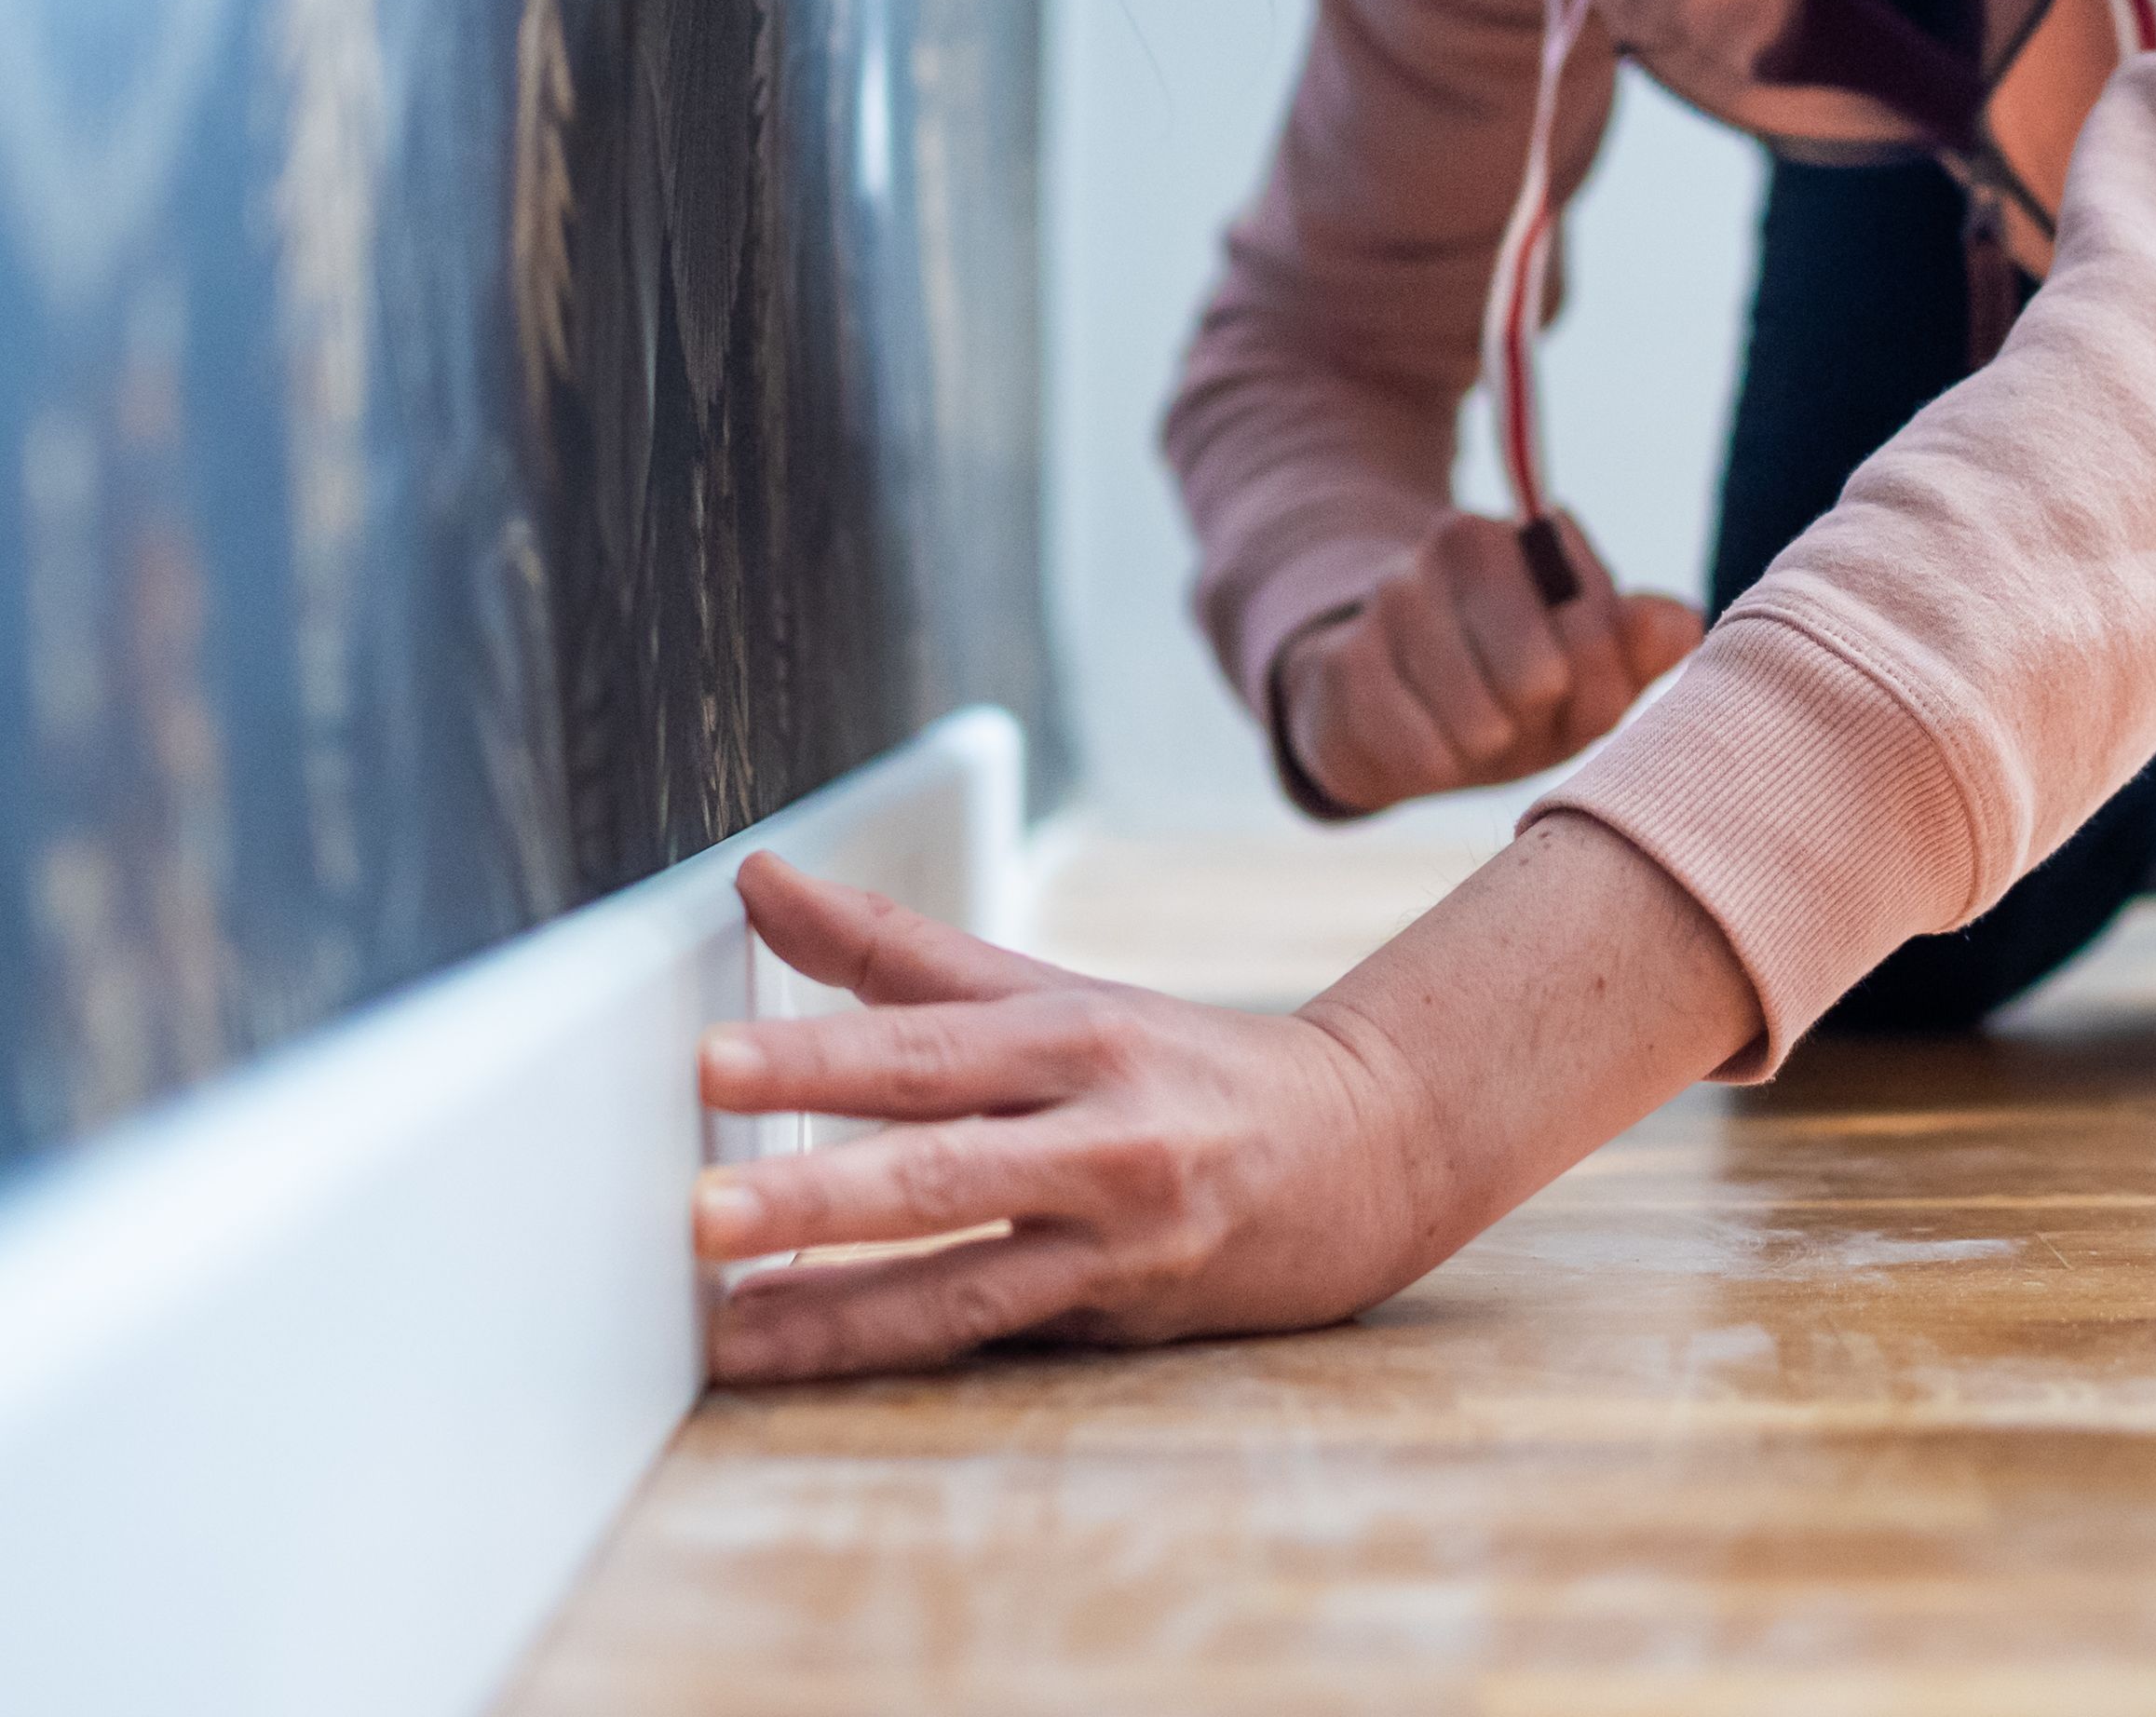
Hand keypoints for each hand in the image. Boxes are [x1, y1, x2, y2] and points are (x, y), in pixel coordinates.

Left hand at [694, 853, 1436, 1380]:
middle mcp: (1100, 1139)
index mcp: (1075, 1038)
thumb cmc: (1184, 1067)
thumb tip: (756, 879)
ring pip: (964, 1284)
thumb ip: (899, 950)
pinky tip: (806, 1360)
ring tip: (727, 1330)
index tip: (711, 1068)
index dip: (818, 1058)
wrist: (1370, 1150)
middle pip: (942, 1170)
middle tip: (700, 1216)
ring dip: (837, 1314)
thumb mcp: (1059, 994)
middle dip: (817, 1199)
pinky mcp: (1124, 1323)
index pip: (927, 1047)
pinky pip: (997, 1342)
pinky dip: (899, 1352)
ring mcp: (1117, 1242)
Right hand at [1279, 510, 1703, 814]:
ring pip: (1481, 720)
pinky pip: (1421, 752)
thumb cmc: (1511, 689)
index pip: (1604, 631)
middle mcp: (1458, 541)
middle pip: (1541, 679)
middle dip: (1539, 721)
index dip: (1600, 694)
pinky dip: (1434, 766)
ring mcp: (1393, 595)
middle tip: (1516, 717)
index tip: (1570, 696)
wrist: (1385, 707)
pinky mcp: (1344, 661)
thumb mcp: (1587, 671)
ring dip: (1486, 748)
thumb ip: (1642, 646)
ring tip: (1471, 729)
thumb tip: (1679, 625)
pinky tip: (1422, 740)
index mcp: (1531, 536)